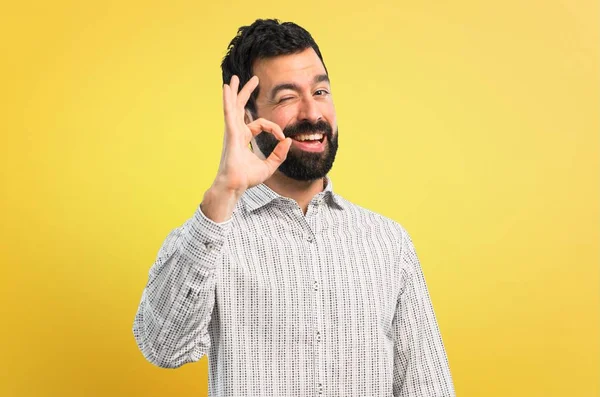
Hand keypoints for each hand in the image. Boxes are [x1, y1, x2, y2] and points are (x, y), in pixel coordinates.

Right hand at [214, 75, 291, 194]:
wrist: (235, 186)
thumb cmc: (247, 178)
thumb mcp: (269, 165)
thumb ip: (279, 154)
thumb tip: (288, 141)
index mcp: (244, 138)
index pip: (262, 124)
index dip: (275, 129)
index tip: (283, 138)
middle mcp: (236, 132)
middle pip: (241, 108)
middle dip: (246, 93)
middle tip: (254, 79)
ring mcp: (231, 131)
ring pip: (233, 106)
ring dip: (235, 91)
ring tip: (234, 78)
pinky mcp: (230, 133)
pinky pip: (229, 112)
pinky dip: (228, 99)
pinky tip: (226, 88)